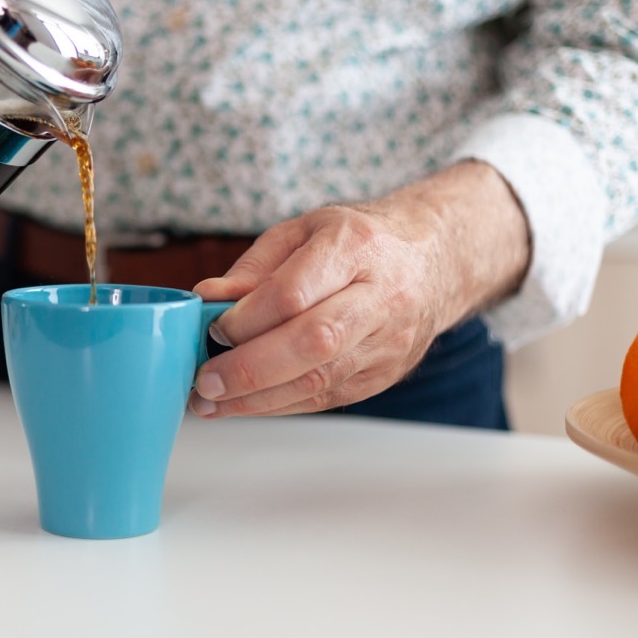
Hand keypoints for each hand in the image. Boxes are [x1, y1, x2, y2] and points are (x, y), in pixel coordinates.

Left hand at [188, 160, 529, 417]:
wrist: (431, 262)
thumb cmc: (357, 243)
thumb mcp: (303, 232)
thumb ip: (254, 268)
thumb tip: (207, 298)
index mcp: (355, 248)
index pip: (296, 292)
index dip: (249, 318)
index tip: (213, 328)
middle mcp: (379, 297)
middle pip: (314, 342)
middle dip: (250, 369)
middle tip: (205, 381)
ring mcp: (387, 342)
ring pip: (321, 380)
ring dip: (257, 399)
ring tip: (210, 403)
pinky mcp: (383, 374)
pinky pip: (326, 398)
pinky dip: (279, 405)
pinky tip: (244, 405)